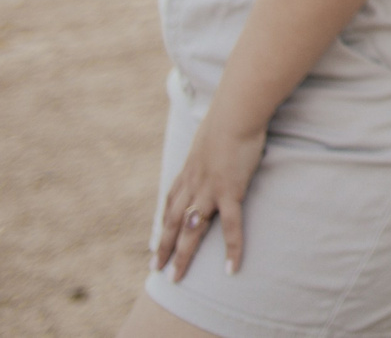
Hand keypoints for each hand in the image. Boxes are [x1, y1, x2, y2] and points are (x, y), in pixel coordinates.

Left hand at [154, 113, 265, 280]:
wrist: (236, 112)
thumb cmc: (229, 117)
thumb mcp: (213, 133)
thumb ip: (212, 145)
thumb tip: (218, 141)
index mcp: (189, 170)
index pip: (171, 201)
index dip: (164, 221)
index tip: (159, 237)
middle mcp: (193, 184)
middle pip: (172, 222)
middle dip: (163, 246)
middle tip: (155, 268)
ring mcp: (209, 190)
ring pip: (190, 230)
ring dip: (181, 255)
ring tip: (175, 277)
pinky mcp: (229, 192)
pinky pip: (230, 227)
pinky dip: (231, 249)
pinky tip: (231, 268)